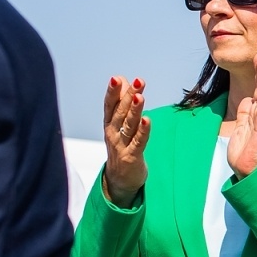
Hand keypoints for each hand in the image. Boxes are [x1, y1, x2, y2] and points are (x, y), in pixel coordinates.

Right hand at [101, 76, 149, 206]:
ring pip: (128, 125)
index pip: (110, 105)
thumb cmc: (121, 147)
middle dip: (128, 96)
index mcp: (109, 124)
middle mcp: (113, 133)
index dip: (113, 92)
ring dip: (134, 110)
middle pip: (120, 113)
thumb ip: (121, 102)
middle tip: (137, 82)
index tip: (117, 77)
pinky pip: (138, 142)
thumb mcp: (119, 124)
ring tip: (140, 96)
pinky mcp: (132, 157)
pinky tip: (147, 120)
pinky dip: (143, 131)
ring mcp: (121, 146)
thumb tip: (124, 80)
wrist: (120, 179)